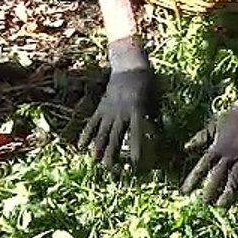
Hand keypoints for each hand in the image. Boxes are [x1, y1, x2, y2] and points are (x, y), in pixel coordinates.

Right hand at [77, 37, 158, 168]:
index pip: (136, 133)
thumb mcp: (155, 98)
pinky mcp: (101, 107)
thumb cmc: (147, 83)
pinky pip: (92, 123)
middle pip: (115, 137)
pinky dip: (86, 134)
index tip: (135, 162)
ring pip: (101, 132)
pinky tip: (81, 146)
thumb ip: (152, 116)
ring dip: (98, 148)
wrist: (130, 66)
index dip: (135, 148)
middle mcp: (120, 113)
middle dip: (113, 154)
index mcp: (136, 110)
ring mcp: (109, 110)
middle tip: (110, 171)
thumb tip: (157, 133)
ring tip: (94, 163)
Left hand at [181, 73, 237, 206]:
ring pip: (234, 180)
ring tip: (221, 206)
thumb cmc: (235, 114)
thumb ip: (201, 137)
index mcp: (217, 146)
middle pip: (217, 177)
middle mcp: (229, 154)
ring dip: (227, 194)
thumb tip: (186, 148)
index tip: (184, 193)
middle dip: (210, 191)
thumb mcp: (215, 123)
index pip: (202, 167)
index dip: (192, 180)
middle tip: (204, 203)